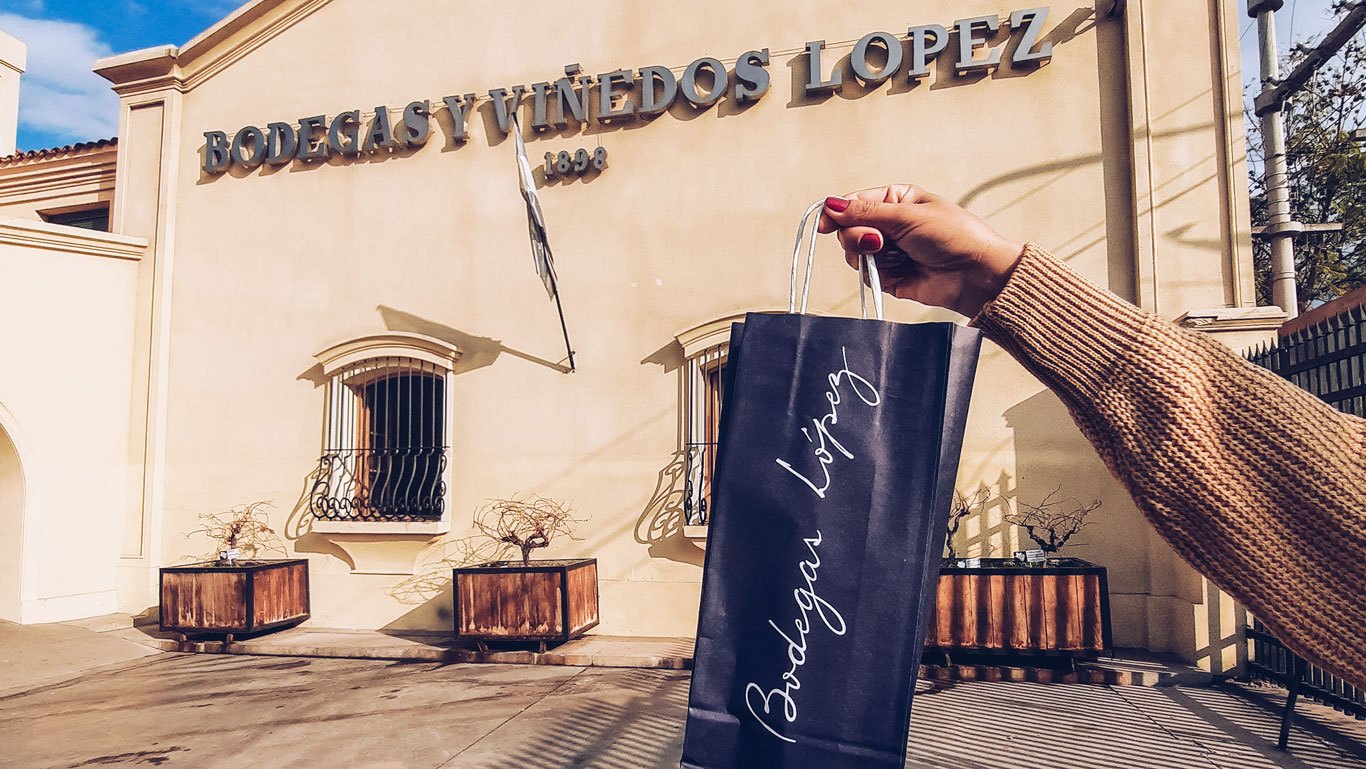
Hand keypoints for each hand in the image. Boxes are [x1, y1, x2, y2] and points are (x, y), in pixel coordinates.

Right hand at [817, 184, 1023, 317]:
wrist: (975, 274)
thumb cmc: (954, 236)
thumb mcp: (907, 215)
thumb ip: (865, 213)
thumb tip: (831, 205)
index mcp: (896, 200)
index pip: (854, 203)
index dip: (837, 213)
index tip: (826, 225)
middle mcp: (890, 225)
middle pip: (849, 230)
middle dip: (858, 237)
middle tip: (878, 241)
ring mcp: (890, 252)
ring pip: (856, 255)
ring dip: (872, 257)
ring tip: (898, 256)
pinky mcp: (891, 277)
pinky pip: (868, 276)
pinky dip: (880, 274)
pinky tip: (902, 270)